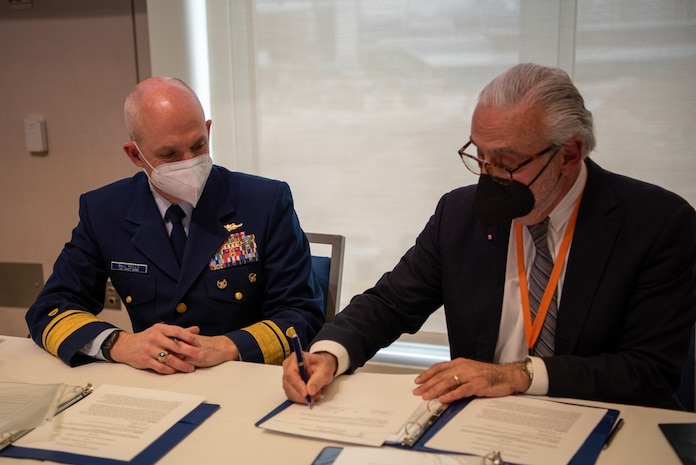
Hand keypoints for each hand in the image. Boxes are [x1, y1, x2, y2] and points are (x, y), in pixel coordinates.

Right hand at [109, 323, 238, 373]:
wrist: (126, 346)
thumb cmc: (147, 337)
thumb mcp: (161, 331)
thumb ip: (179, 331)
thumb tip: (196, 329)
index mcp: (160, 329)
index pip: (177, 331)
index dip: (188, 337)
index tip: (198, 342)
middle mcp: (155, 338)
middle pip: (175, 346)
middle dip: (189, 351)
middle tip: (200, 356)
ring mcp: (149, 350)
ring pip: (169, 358)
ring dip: (182, 364)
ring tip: (191, 368)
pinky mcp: (145, 360)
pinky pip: (160, 367)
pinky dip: (170, 370)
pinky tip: (176, 371)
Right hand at [282, 351, 336, 403]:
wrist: (322, 367)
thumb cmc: (322, 365)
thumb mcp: (324, 370)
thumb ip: (317, 380)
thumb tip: (310, 391)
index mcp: (295, 358)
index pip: (291, 373)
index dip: (297, 384)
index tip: (305, 394)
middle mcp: (288, 367)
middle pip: (288, 384)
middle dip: (300, 394)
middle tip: (313, 398)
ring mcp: (287, 377)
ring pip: (289, 391)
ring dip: (301, 398)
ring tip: (315, 396)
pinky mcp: (289, 385)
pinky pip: (292, 395)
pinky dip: (301, 399)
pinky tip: (310, 397)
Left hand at [413, 358, 530, 402]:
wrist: (507, 375)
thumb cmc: (489, 375)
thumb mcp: (469, 371)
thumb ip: (456, 376)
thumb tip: (441, 385)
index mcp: (460, 363)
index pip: (439, 368)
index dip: (427, 374)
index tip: (418, 381)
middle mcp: (463, 367)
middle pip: (441, 376)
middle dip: (428, 384)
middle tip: (418, 392)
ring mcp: (470, 375)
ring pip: (449, 382)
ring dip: (436, 390)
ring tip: (426, 396)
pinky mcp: (478, 384)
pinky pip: (462, 390)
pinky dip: (452, 395)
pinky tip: (444, 399)